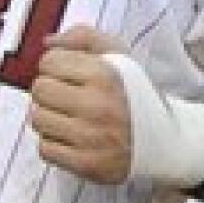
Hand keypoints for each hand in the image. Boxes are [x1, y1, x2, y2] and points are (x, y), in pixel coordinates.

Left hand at [29, 26, 132, 184]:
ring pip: (37, 119)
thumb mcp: (120, 56)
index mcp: (104, 75)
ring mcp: (90, 138)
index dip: (57, 66)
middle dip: (50, 91)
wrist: (165, 141)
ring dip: (49, 117)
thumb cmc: (137, 96)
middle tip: (68, 97)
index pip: (49, 62)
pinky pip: (45, 149)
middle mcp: (97, 106)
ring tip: (70, 118)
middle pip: (39, 90)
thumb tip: (48, 42)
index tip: (70, 75)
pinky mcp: (86, 164)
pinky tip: (73, 138)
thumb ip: (84, 38)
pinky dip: (55, 143)